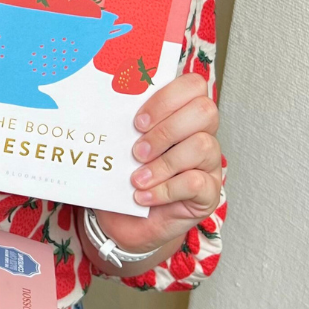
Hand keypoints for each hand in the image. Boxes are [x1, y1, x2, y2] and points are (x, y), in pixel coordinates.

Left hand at [95, 72, 221, 258]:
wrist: (126, 222)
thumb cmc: (124, 177)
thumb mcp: (118, 145)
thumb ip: (119, 123)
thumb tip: (98, 105)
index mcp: (182, 112)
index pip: (193, 85)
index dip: (167, 98)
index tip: (138, 121)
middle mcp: (202, 133)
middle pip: (204, 111)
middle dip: (166, 129)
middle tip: (137, 151)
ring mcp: (210, 163)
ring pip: (203, 146)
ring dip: (163, 163)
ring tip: (137, 178)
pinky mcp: (209, 193)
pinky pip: (196, 183)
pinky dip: (165, 190)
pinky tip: (144, 196)